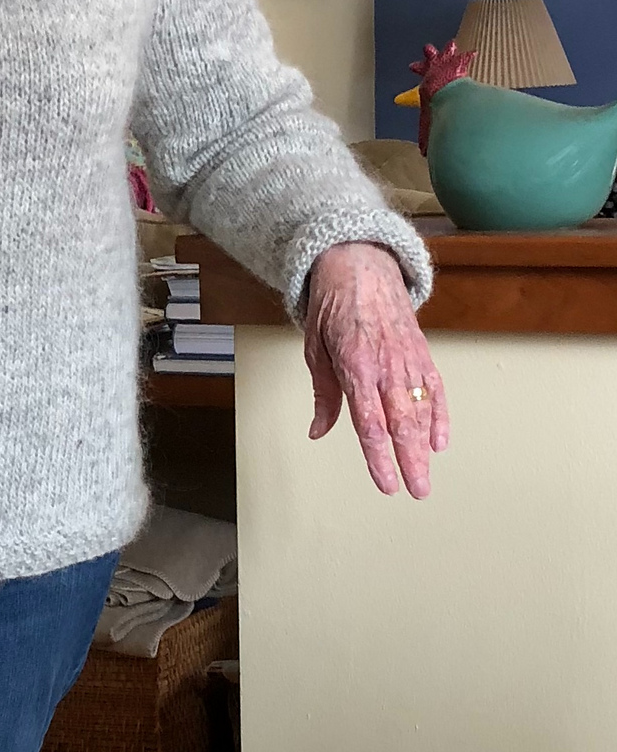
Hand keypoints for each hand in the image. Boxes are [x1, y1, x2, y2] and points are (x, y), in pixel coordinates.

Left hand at [304, 241, 449, 497]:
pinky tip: (440, 441)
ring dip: (425, 446)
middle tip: (416, 491)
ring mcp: (408, 359)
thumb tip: (318, 430)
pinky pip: (436, 390)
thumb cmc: (332, 306)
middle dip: (410, 461)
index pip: (370, 422)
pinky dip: (441, 416)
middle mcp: (386, 365)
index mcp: (356, 365)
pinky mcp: (422, 353)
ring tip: (425, 477)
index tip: (385, 484)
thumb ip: (323, 393)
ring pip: (422, 409)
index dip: (379, 458)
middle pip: (402, 423)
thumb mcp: (315, 348)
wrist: (359, 265)